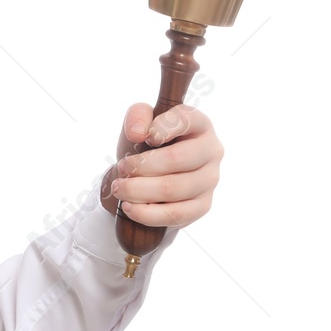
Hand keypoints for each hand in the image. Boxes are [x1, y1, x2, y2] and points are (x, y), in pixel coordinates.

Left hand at [100, 102, 221, 228]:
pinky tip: (129, 207)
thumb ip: (137, 116)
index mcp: (199, 123)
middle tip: (121, 168)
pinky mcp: (203, 205)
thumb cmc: (146, 146)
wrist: (147, 178)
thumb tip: (138, 133)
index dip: (161, 128)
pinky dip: (147, 213)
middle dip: (141, 166)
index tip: (140, 138)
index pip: (185, 120)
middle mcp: (211, 150)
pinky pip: (175, 214)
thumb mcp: (138, 125)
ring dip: (138, 190)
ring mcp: (210, 179)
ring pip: (172, 188)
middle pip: (176, 158)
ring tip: (119, 188)